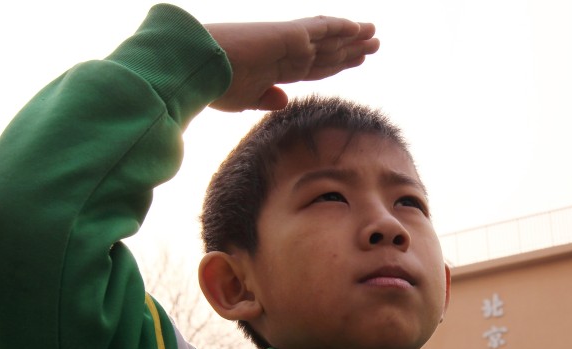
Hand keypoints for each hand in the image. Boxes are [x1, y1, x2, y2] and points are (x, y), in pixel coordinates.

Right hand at [205, 17, 379, 111]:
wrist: (197, 67)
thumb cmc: (212, 84)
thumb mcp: (245, 99)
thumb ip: (266, 98)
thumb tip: (284, 100)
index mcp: (276, 69)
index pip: (315, 67)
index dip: (337, 64)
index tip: (355, 61)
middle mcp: (285, 53)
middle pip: (328, 52)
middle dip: (351, 49)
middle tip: (373, 45)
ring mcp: (288, 42)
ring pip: (330, 39)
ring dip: (354, 37)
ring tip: (374, 34)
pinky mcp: (288, 34)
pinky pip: (321, 27)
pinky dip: (341, 26)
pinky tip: (359, 26)